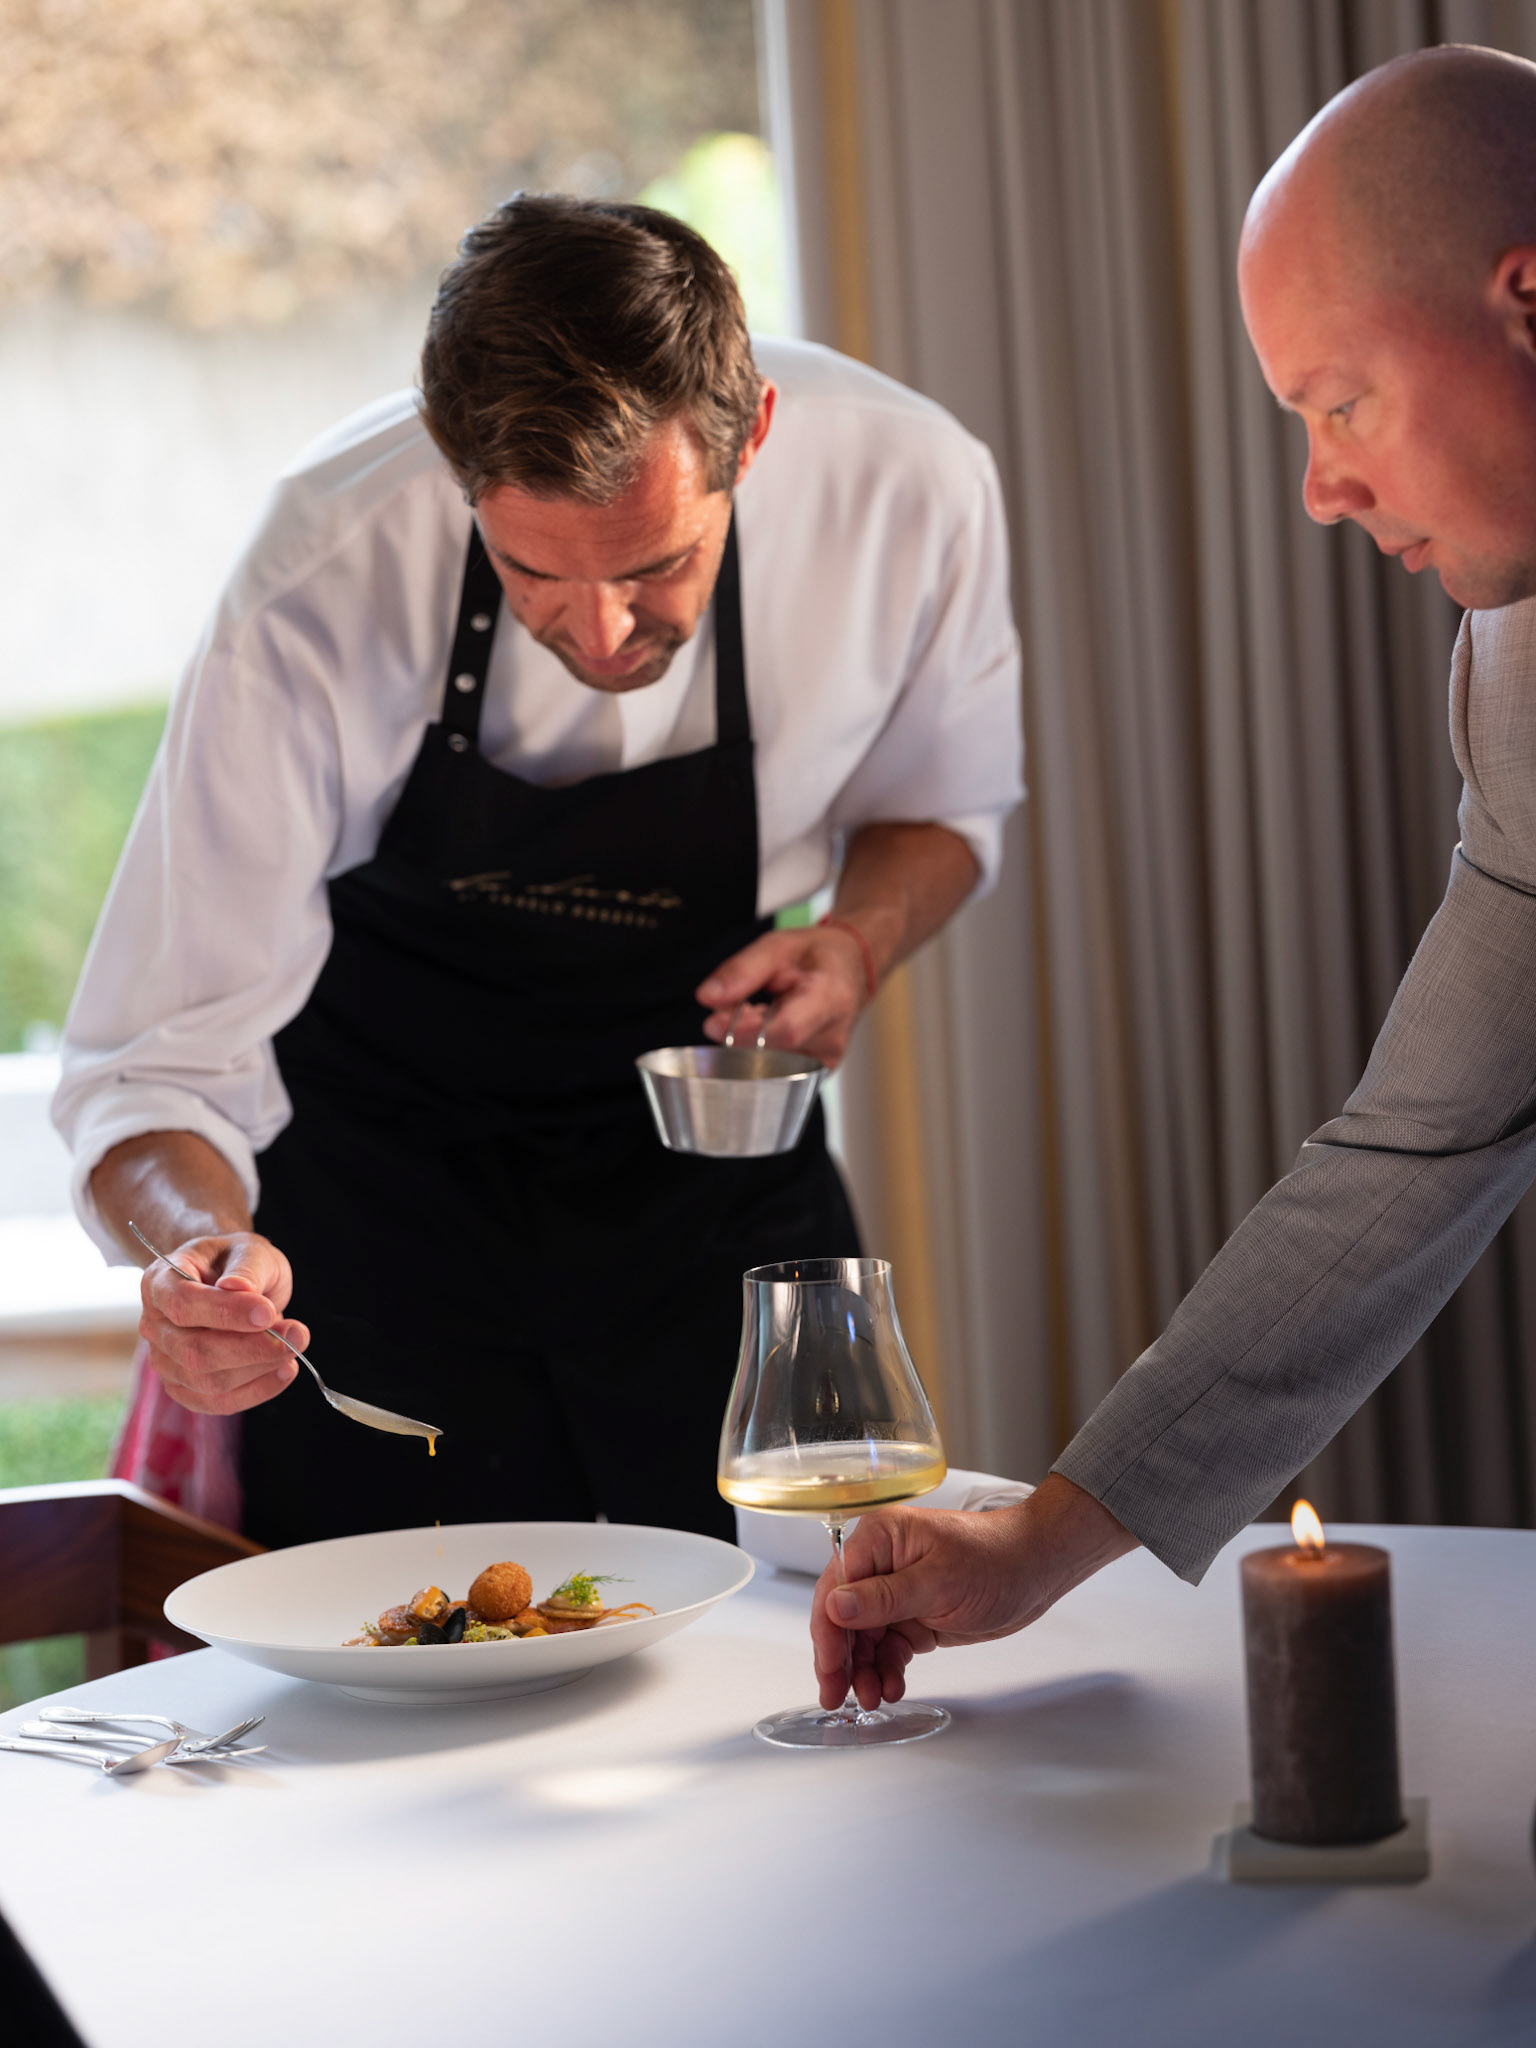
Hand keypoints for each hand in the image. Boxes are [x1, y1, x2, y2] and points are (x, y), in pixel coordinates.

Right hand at [138, 1232, 307, 1415]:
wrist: (231, 1280)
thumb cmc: (237, 1262)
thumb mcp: (248, 1250)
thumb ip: (246, 1269)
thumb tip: (239, 1289)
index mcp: (159, 1282)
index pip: (183, 1304)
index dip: (225, 1312)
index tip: (268, 1312)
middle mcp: (154, 1325)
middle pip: (194, 1351)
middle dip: (252, 1348)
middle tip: (297, 1334)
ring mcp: (165, 1360)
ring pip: (208, 1382)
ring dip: (260, 1368)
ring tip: (295, 1345)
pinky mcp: (184, 1387)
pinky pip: (218, 1403)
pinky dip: (257, 1390)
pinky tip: (286, 1370)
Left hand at [696, 922, 872, 1067]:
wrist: (850, 969)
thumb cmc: (815, 956)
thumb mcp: (777, 946)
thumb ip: (741, 970)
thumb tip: (707, 998)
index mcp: (830, 998)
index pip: (786, 1030)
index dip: (745, 1032)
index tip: (714, 1022)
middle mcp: (833, 1037)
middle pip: (771, 1054)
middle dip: (741, 1034)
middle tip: (740, 1006)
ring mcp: (827, 1060)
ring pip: (769, 1066)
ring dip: (750, 1044)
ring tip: (762, 1012)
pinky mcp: (817, 1073)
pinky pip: (776, 1071)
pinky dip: (761, 1053)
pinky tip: (768, 1030)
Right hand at [809, 1475, 1137, 1709]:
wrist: (1037, 1568)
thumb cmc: (995, 1558)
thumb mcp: (938, 1582)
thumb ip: (884, 1598)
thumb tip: (836, 1606)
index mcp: (880, 1539)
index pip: (835, 1587)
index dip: (828, 1632)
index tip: (829, 1669)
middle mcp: (881, 1563)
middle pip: (843, 1617)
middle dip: (842, 1659)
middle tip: (839, 1696)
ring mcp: (897, 1592)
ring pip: (864, 1638)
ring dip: (865, 1670)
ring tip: (874, 1698)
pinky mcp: (914, 1616)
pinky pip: (888, 1647)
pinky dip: (887, 1669)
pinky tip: (893, 1687)